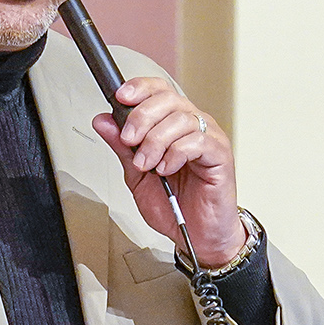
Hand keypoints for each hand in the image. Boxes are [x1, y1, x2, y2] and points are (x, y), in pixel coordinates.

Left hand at [92, 78, 245, 264]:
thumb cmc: (174, 206)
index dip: (139, 88)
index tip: (120, 98)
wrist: (196, 236)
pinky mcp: (220, 155)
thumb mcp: (137, 175)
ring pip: (181, 119)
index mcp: (172, 125)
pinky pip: (197, 141)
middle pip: (168, 100)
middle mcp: (192, 126)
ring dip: (155, 141)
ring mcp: (208, 138)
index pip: (158, 91)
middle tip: (129, 141)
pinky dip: (175, 153)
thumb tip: (103, 121)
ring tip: (147, 165)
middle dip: (141, 118)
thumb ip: (122, 148)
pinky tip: (166, 169)